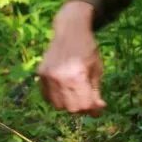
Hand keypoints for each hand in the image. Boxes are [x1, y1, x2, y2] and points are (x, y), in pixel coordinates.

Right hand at [37, 1, 106, 115]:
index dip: (94, 109)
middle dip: (82, 106)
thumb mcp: (97, 69)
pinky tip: (65, 88)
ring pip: (58, 105)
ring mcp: (48, 76)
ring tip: (76, 92)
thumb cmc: (88, 48)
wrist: (70, 29)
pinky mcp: (41, 73)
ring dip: (69, 104)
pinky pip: (47, 96)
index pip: (84, 105)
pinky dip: (56, 97)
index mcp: (76, 76)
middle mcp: (59, 78)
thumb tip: (96, 112)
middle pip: (71, 108)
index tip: (100, 106)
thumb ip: (96, 92)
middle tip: (89, 98)